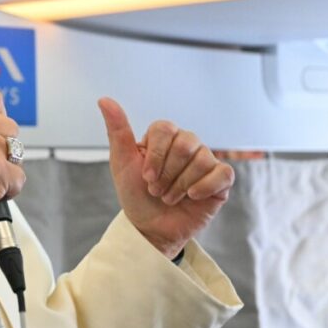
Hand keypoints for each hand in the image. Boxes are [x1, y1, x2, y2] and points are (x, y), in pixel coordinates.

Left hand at [98, 97, 233, 258]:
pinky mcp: (221, 180)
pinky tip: (192, 196)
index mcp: (164, 136)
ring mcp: (205, 160)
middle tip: (156, 190)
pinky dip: (205, 187)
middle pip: (184, 144)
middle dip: (166, 174)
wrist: (151, 227)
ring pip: (202, 160)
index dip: (155, 155)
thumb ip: (117, 131)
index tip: (145, 177)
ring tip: (170, 197)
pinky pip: (223, 173)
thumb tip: (104, 100)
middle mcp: (187, 143)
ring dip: (180, 185)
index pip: (165, 129)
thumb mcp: (122, 163)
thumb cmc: (136, 193)